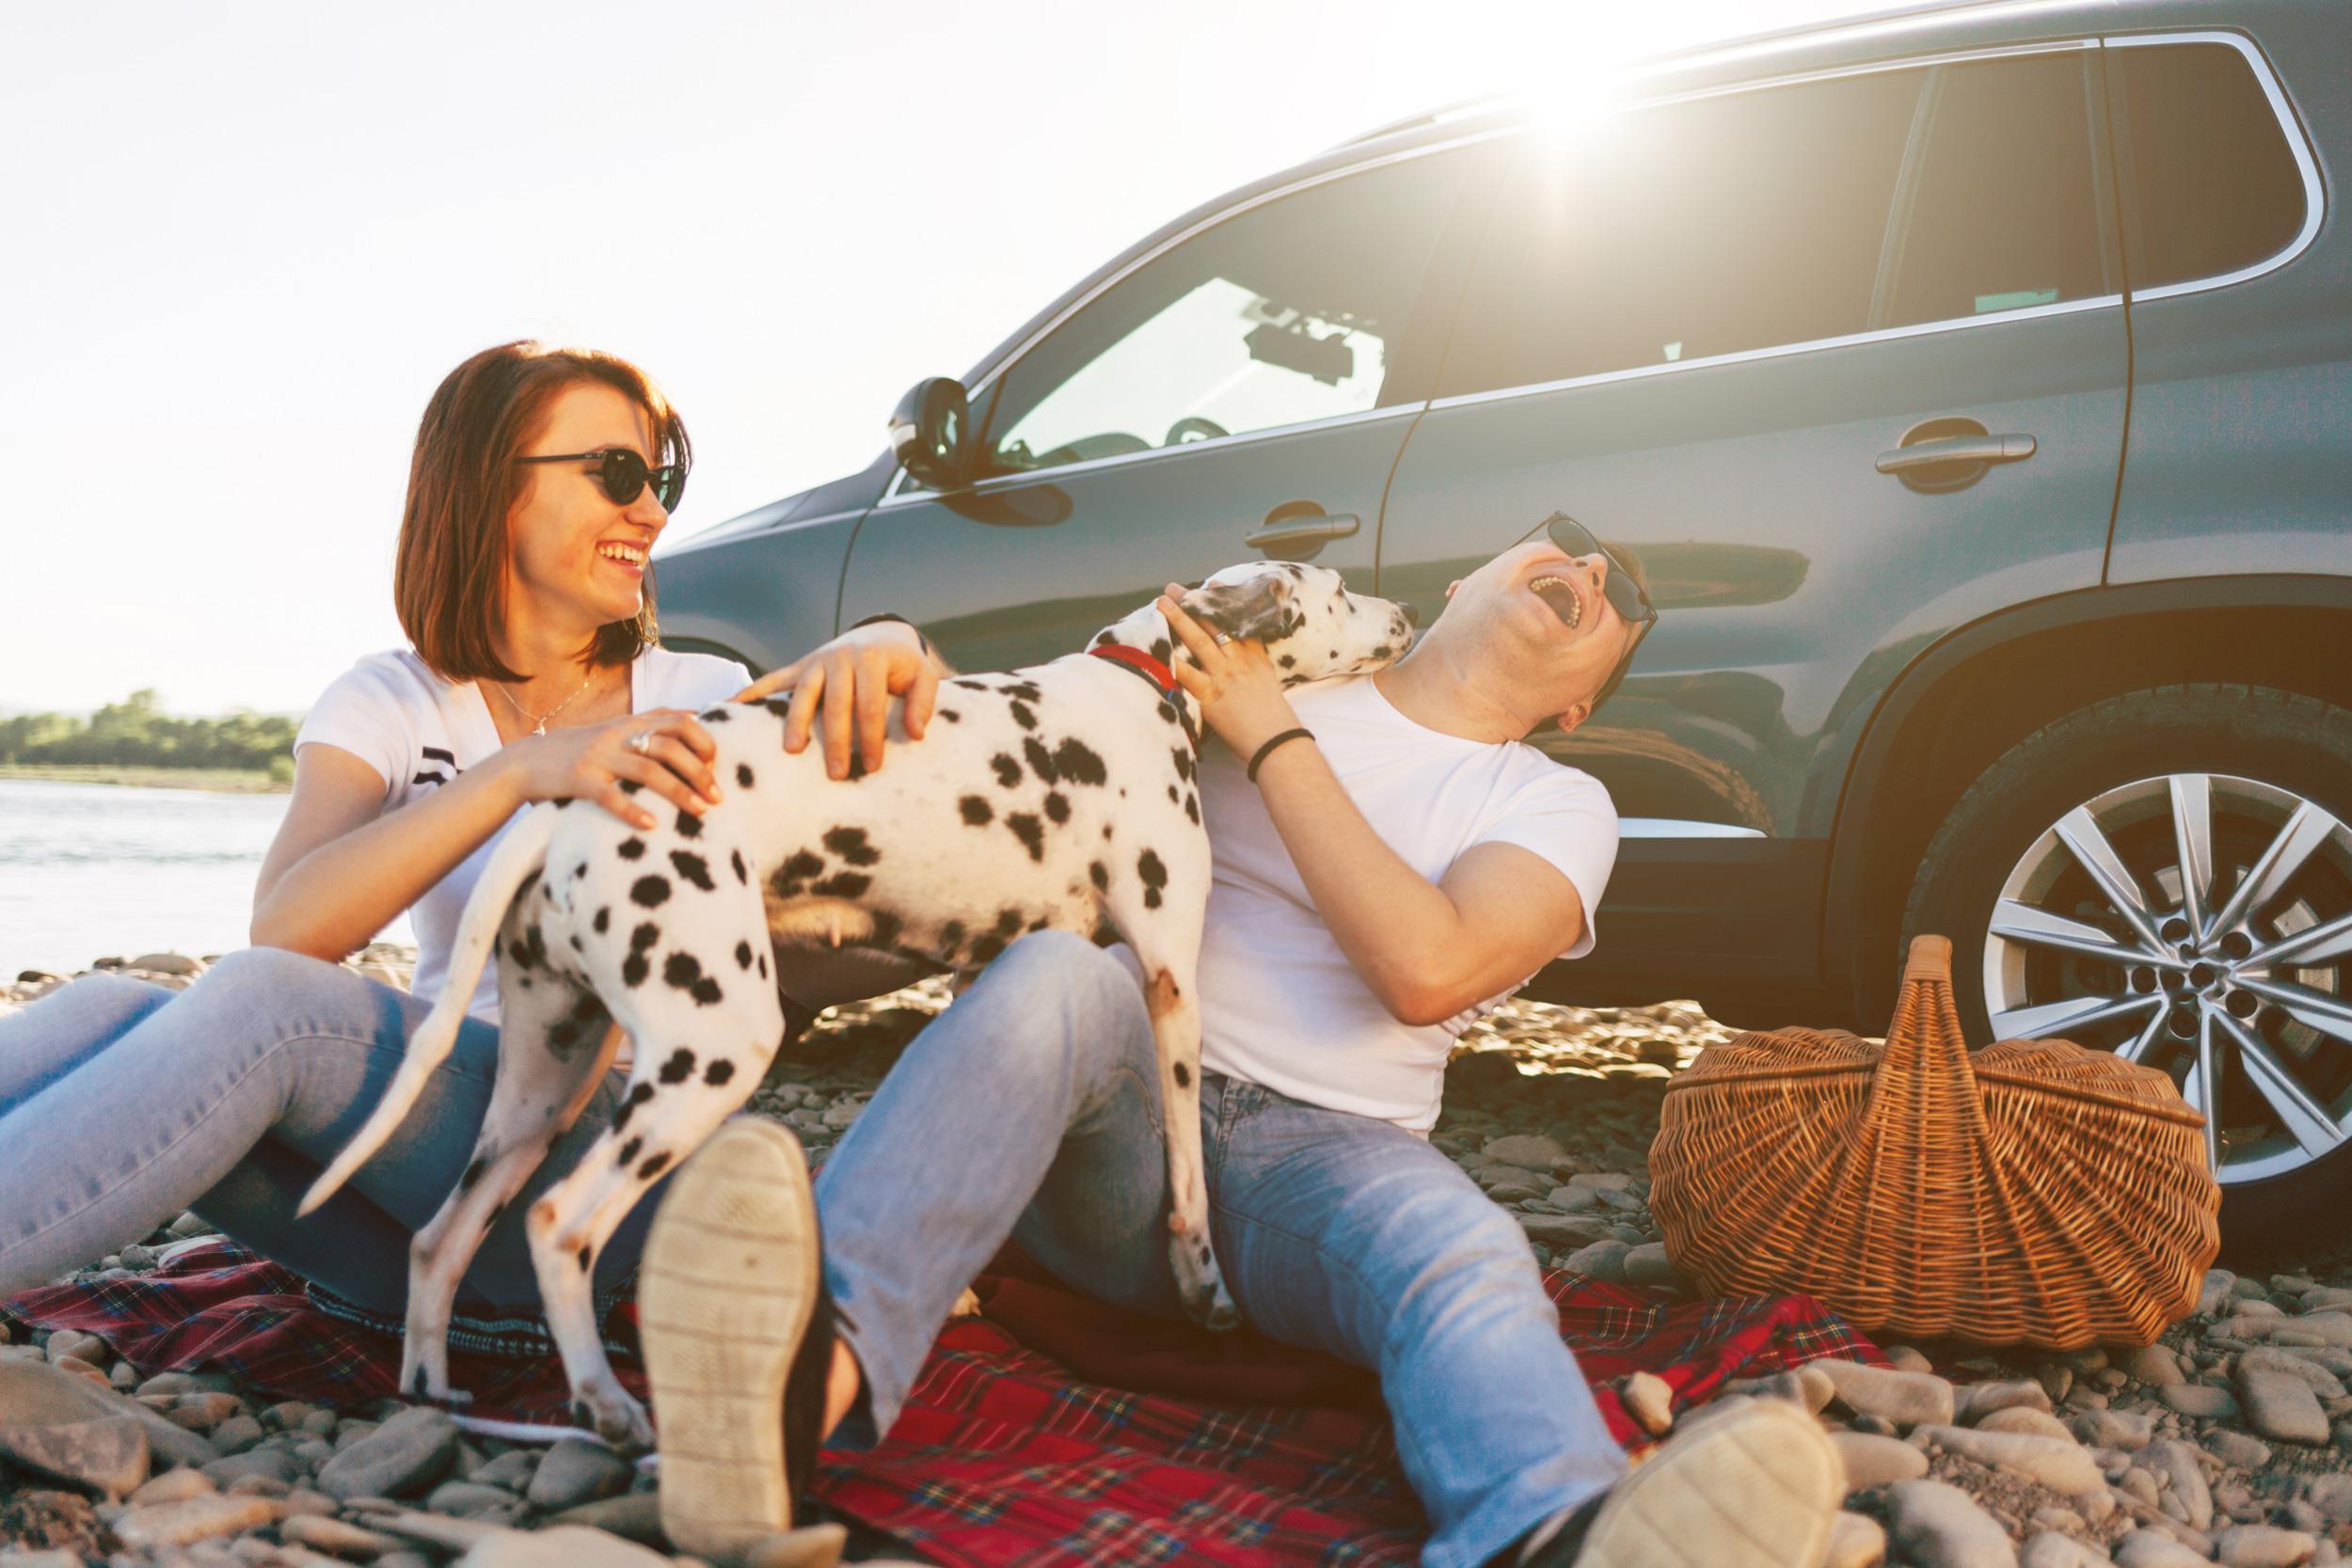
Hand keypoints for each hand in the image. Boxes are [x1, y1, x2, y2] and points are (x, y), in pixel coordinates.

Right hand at [502, 710, 720, 830]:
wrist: (525, 761)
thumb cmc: (580, 749)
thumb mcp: (615, 729)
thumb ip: (651, 723)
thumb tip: (695, 716)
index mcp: (630, 723)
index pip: (678, 721)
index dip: (703, 740)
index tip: (716, 764)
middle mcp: (617, 735)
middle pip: (669, 746)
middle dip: (699, 771)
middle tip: (718, 797)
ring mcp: (597, 757)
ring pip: (647, 771)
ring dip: (678, 792)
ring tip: (700, 811)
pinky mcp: (578, 780)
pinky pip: (610, 797)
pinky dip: (634, 811)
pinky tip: (653, 825)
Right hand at [731, 621, 938, 780]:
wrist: (879, 634)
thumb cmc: (903, 665)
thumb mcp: (922, 676)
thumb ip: (923, 702)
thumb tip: (916, 733)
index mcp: (872, 660)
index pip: (870, 704)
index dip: (871, 736)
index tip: (873, 766)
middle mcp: (840, 658)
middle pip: (835, 703)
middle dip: (835, 739)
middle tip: (836, 773)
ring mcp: (816, 661)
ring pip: (803, 693)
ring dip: (796, 721)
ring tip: (792, 750)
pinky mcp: (800, 667)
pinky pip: (773, 680)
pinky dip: (752, 692)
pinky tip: (730, 706)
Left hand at [1158, 584, 1300, 756]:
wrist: (1278, 741)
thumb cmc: (1275, 721)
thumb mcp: (1270, 686)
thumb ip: (1254, 671)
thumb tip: (1240, 669)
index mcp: (1256, 657)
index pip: (1240, 621)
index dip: (1226, 601)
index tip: (1212, 584)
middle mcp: (1240, 660)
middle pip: (1216, 624)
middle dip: (1195, 603)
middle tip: (1175, 588)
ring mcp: (1226, 675)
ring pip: (1201, 640)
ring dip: (1180, 620)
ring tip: (1162, 603)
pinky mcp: (1213, 694)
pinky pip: (1189, 675)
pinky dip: (1174, 663)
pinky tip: (1160, 650)